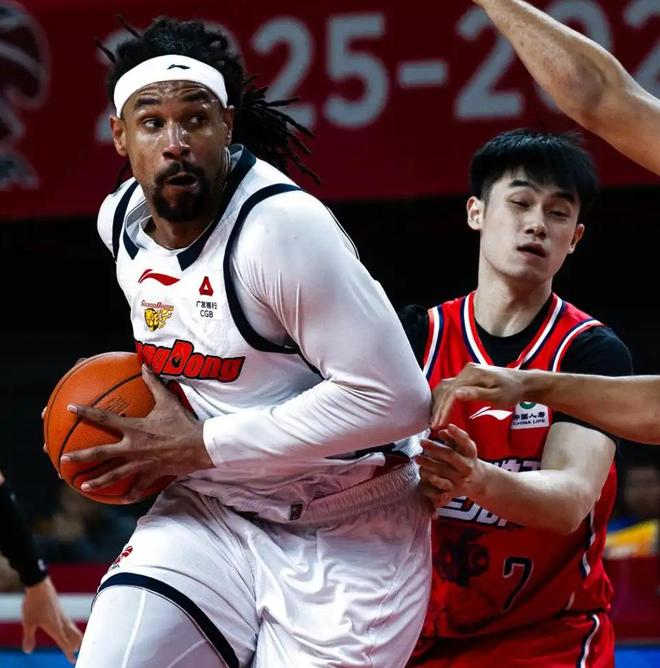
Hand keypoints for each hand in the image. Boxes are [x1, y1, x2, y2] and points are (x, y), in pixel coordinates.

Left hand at [22, 576, 81, 662]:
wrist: (40, 586)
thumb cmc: (34, 604)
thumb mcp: (28, 622)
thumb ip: (29, 637)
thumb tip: (28, 650)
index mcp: (55, 626)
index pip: (63, 642)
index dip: (67, 652)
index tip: (72, 660)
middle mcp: (61, 621)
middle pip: (72, 634)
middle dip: (75, 643)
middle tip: (78, 650)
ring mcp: (62, 614)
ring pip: (71, 627)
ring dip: (75, 636)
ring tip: (77, 641)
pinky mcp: (59, 609)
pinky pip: (68, 621)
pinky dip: (71, 628)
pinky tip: (68, 627)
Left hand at [62, 365, 212, 500]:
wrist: (200, 445)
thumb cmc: (183, 423)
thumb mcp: (168, 401)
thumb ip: (154, 384)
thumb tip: (145, 366)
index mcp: (134, 428)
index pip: (105, 418)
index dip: (86, 412)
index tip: (71, 409)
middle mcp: (133, 447)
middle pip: (101, 454)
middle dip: (81, 457)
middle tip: (64, 460)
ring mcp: (141, 463)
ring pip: (114, 475)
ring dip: (97, 481)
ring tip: (83, 487)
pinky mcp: (152, 474)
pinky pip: (138, 487)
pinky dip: (130, 494)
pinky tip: (121, 500)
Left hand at [415, 424, 484, 508]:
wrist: (477, 481)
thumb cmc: (464, 459)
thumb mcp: (462, 447)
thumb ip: (453, 438)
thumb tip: (443, 431)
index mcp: (470, 453)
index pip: (465, 442)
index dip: (457, 434)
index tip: (449, 426)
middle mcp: (467, 466)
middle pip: (451, 456)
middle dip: (435, 448)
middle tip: (422, 442)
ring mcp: (461, 479)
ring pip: (444, 470)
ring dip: (429, 464)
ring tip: (417, 458)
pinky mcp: (454, 490)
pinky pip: (443, 486)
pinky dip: (436, 482)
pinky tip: (428, 477)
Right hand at [430, 363, 525, 429]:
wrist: (522, 382)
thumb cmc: (512, 391)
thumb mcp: (497, 396)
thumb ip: (476, 394)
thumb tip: (456, 394)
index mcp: (473, 373)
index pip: (452, 392)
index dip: (444, 409)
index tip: (439, 424)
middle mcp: (466, 370)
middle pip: (446, 390)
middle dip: (438, 408)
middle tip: (433, 425)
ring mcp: (466, 372)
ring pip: (445, 388)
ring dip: (438, 403)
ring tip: (433, 419)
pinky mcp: (467, 376)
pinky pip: (450, 387)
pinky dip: (442, 398)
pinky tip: (439, 409)